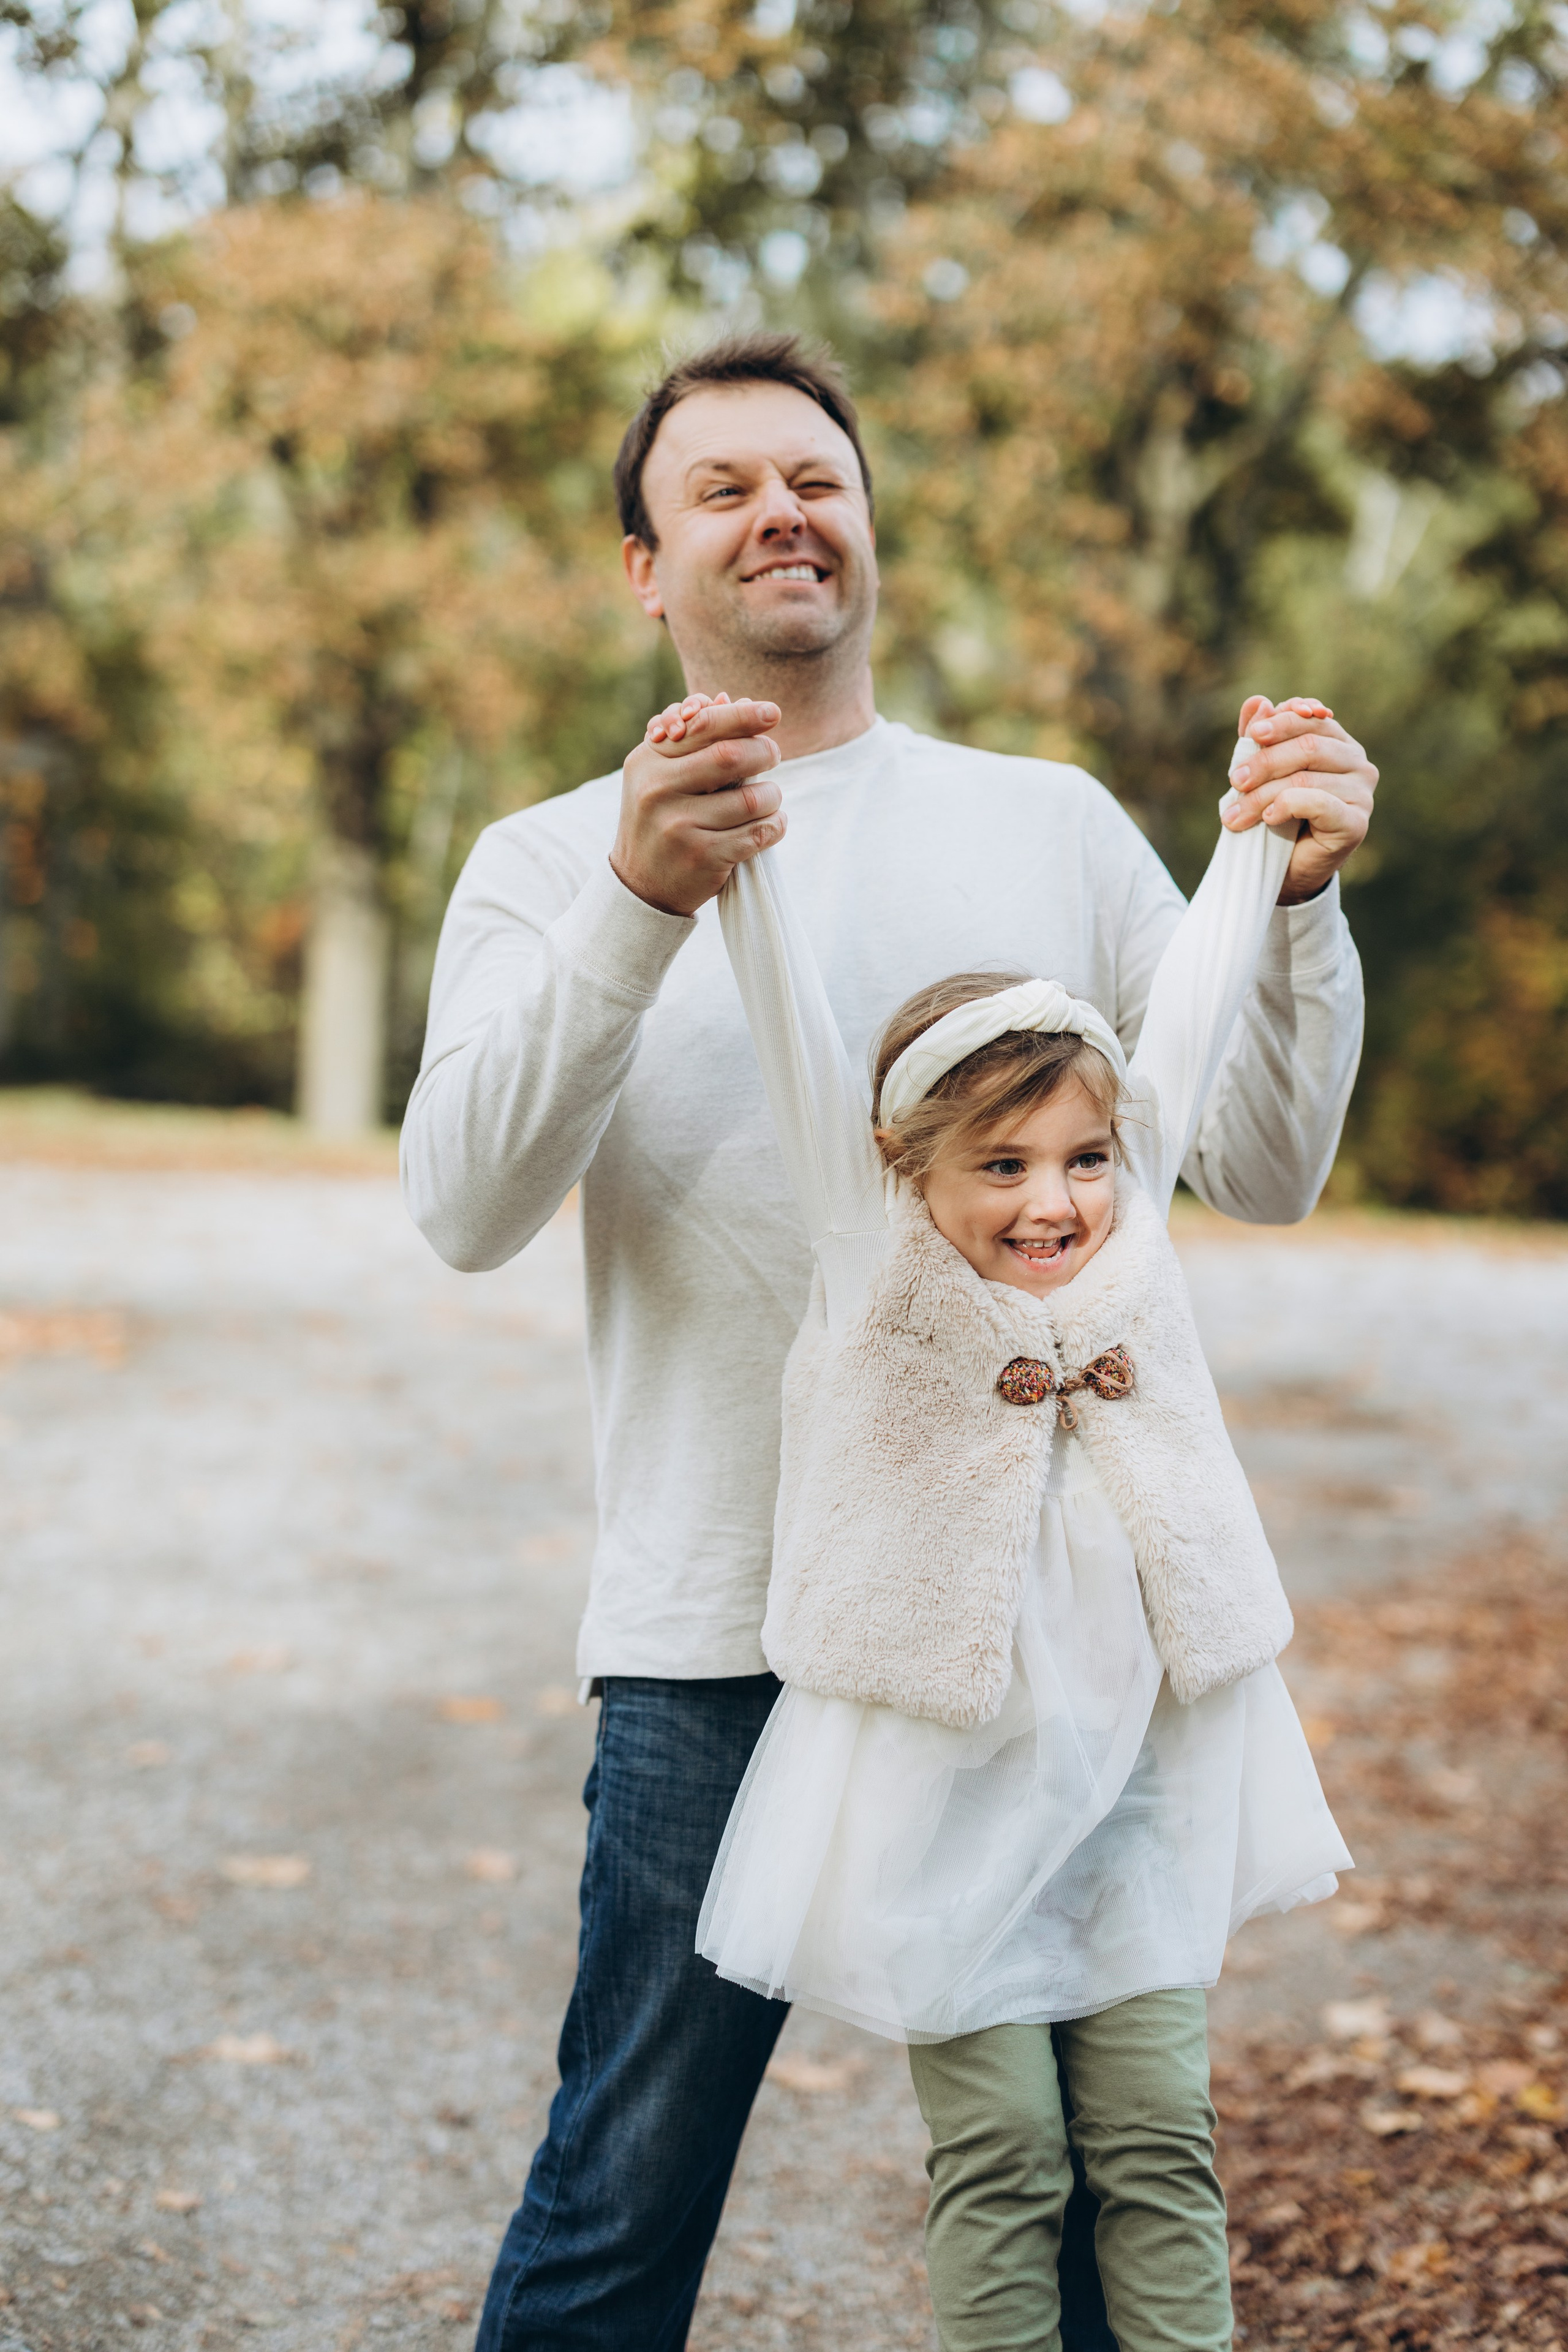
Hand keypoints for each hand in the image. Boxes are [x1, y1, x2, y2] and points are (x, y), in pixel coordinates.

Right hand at [611, 692, 783, 916]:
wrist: (641, 885)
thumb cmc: (660, 818)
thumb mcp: (661, 774)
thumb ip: (694, 738)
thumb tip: (735, 699)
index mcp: (647, 761)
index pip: (701, 725)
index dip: (742, 715)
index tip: (772, 712)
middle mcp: (658, 791)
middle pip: (730, 756)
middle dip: (764, 751)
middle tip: (774, 754)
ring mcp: (679, 826)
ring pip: (751, 798)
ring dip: (773, 795)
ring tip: (770, 798)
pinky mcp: (702, 857)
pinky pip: (758, 833)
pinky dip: (775, 825)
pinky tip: (771, 823)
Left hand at [1221, 695, 1376, 905]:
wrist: (1287, 869)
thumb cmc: (1276, 816)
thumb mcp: (1261, 772)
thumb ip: (1260, 736)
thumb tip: (1257, 701)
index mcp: (1339, 743)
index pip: (1311, 720)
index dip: (1281, 722)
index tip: (1252, 734)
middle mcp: (1358, 764)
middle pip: (1308, 747)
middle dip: (1264, 762)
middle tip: (1234, 781)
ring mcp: (1362, 793)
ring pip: (1306, 778)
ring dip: (1263, 795)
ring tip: (1236, 814)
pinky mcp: (1356, 823)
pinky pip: (1319, 803)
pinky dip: (1288, 807)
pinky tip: (1270, 818)